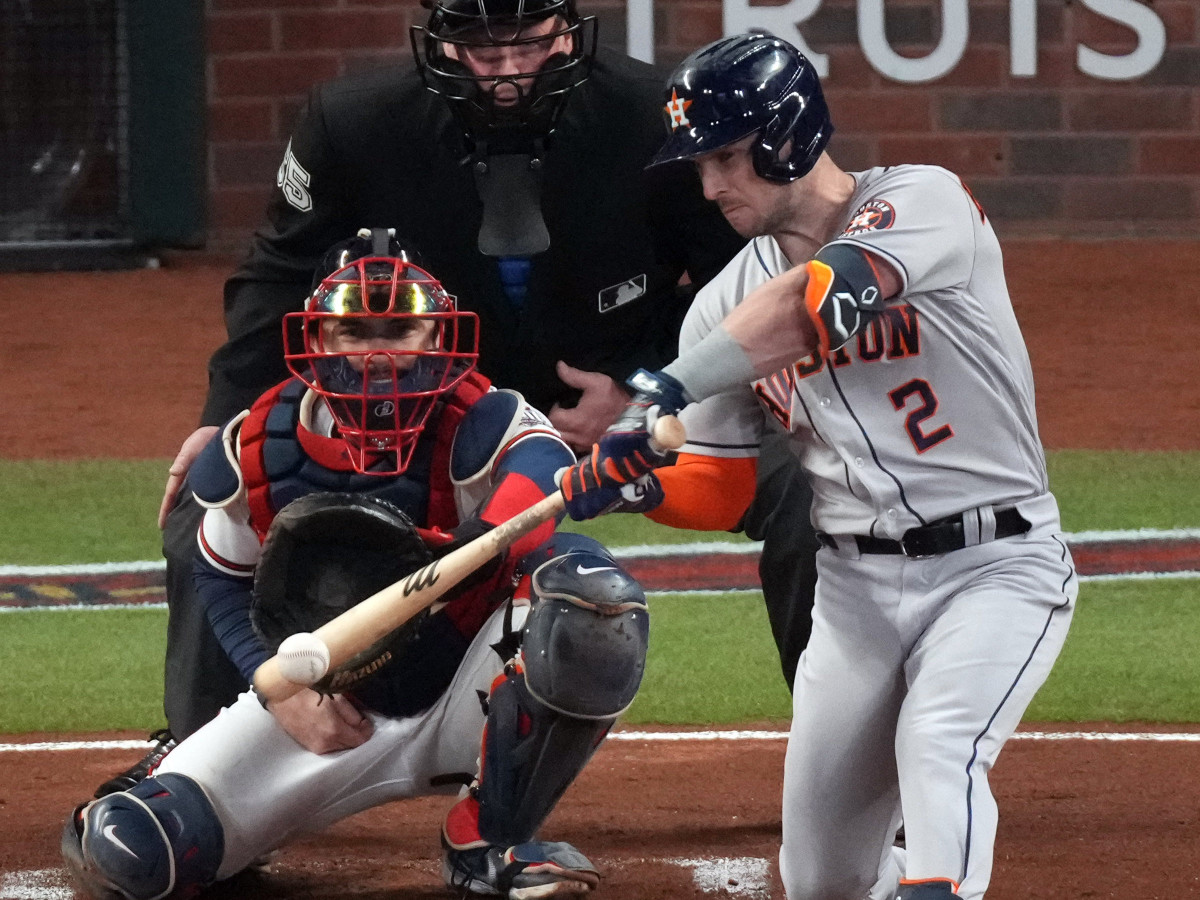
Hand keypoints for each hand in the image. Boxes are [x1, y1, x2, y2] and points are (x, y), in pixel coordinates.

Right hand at [158, 426, 219, 528]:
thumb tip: (172, 472)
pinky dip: (207, 506)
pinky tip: (211, 516)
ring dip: (189, 512)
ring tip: (188, 530)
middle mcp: (192, 480)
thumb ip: (184, 459)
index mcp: (183, 474)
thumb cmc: (205, 439)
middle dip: (175, 515)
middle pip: (180, 500)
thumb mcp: (192, 447)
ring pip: (195, 501)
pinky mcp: (216, 481)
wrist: (226, 433)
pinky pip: (210, 497)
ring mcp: (204, 481)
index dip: (165, 509)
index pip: (170, 495)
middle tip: (172, 532)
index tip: (161, 525)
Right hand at [266, 689, 373, 753]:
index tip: (365, 719)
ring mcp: (315, 748)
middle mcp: (326, 744)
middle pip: (351, 745)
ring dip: (345, 737)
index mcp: (334, 730)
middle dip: (356, 733)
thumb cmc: (309, 692)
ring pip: (340, 747)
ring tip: (342, 720)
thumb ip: (352, 714)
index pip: (360, 740)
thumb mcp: (336, 697)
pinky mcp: (308, 747)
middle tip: (356, 718)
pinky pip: (328, 746)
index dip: (366, 729)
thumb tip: (362, 724)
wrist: (280, 698)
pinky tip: (330, 726)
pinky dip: (334, 738)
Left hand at [558, 369, 687, 517]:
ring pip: (565, 444)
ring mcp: (587, 445)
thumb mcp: (598, 382)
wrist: (640, 415)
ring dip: (563, 434)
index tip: (560, 403)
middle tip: (560, 414)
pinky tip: (579, 434)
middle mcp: (580, 437)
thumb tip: (558, 366)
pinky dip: (574, 442)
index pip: (553, 418)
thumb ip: (575, 376)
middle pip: (556, 433)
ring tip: (567, 424)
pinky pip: (577, 449)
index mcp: (577, 420)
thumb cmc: (617, 397)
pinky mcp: (595, 450)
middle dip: (554, 424)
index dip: (554, 409)